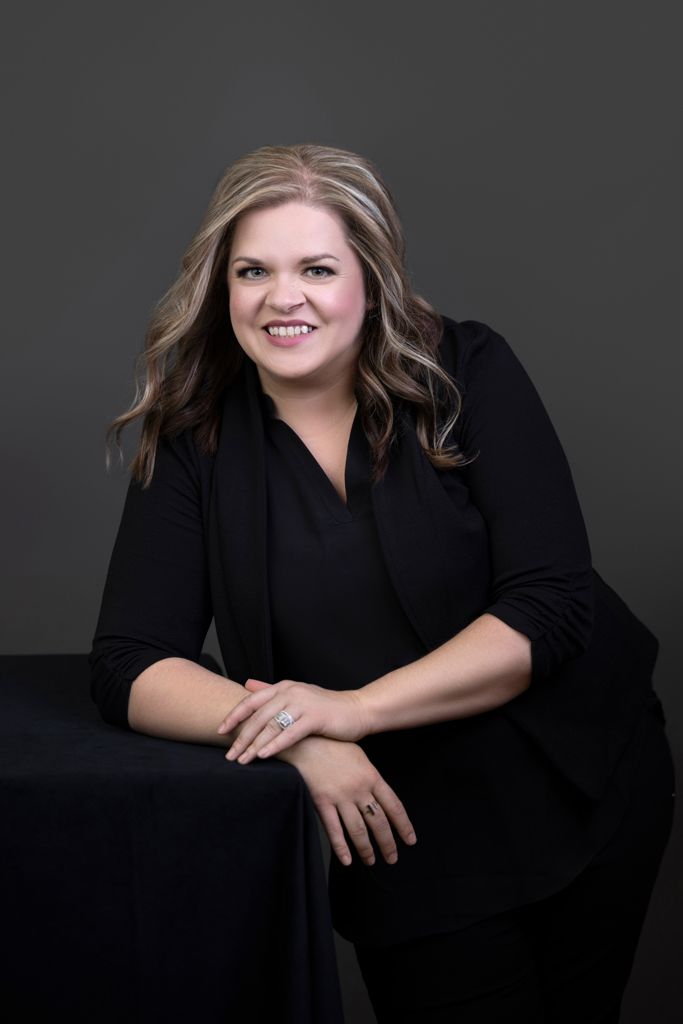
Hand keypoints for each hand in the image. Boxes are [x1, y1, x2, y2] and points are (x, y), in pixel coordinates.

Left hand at [218, 677, 368, 762]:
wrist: (358, 710)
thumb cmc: (326, 707)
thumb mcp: (297, 695)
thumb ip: (272, 691)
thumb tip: (246, 685)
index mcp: (283, 687)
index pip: (252, 701)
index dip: (234, 716)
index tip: (220, 731)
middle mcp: (290, 692)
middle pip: (258, 716)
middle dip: (241, 737)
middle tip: (229, 755)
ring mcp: (302, 703)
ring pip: (271, 726)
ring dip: (254, 745)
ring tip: (242, 760)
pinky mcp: (315, 717)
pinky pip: (289, 733)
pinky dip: (275, 745)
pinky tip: (264, 756)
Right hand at [275, 734, 417, 866]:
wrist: (306, 740)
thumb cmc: (332, 745)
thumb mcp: (359, 756)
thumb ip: (369, 776)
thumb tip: (379, 793)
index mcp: (372, 776)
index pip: (394, 806)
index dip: (404, 826)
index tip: (410, 840)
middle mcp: (359, 789)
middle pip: (379, 822)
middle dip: (388, 843)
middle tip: (392, 858)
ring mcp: (341, 796)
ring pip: (358, 829)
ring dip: (366, 849)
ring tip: (371, 861)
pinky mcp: (322, 802)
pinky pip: (333, 829)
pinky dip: (341, 847)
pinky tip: (347, 860)